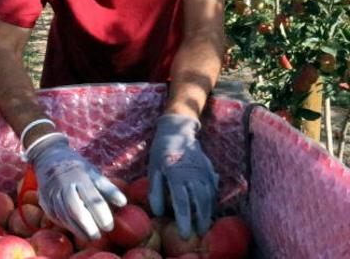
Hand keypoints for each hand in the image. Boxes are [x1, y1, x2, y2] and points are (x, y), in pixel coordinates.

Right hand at [27, 133, 126, 239]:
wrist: (48, 156)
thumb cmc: (77, 167)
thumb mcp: (93, 172)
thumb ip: (108, 188)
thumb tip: (123, 203)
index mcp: (80, 176)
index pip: (93, 198)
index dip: (102, 215)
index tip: (109, 227)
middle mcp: (65, 184)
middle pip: (75, 209)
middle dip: (87, 226)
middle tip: (98, 236)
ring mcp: (52, 192)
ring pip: (64, 215)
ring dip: (77, 229)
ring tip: (89, 237)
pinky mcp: (44, 199)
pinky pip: (55, 215)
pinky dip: (66, 224)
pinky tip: (75, 229)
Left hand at [147, 114, 218, 238]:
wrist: (177, 131)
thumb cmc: (161, 152)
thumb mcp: (153, 169)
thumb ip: (156, 191)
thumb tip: (159, 213)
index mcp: (175, 173)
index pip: (181, 201)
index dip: (184, 220)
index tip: (186, 235)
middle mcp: (192, 173)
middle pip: (199, 201)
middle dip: (200, 220)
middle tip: (199, 235)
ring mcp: (204, 171)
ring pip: (209, 196)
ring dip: (208, 212)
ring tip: (205, 226)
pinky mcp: (210, 170)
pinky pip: (213, 188)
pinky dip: (212, 201)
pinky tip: (209, 210)